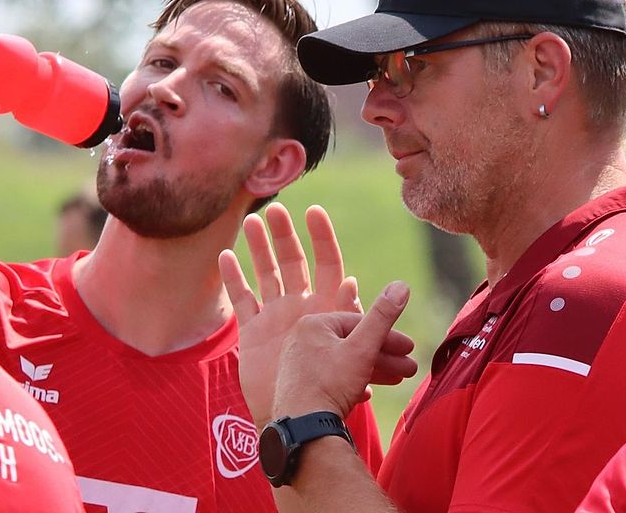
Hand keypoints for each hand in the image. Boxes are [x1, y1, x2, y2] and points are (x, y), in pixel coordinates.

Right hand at [219, 203, 357, 425]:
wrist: (302, 418)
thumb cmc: (334, 388)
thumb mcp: (360, 348)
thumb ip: (375, 318)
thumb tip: (399, 287)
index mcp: (327, 305)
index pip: (327, 262)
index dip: (322, 237)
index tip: (315, 210)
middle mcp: (301, 305)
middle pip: (293, 261)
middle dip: (284, 236)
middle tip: (274, 207)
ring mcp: (276, 317)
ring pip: (265, 274)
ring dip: (258, 249)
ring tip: (250, 221)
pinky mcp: (254, 334)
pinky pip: (243, 300)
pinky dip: (234, 279)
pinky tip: (225, 255)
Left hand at [274, 281, 418, 419]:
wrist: (301, 431)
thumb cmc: (330, 385)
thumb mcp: (363, 348)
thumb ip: (383, 316)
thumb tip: (401, 285)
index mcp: (313, 325)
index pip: (358, 324)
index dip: (389, 336)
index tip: (410, 349)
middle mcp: (300, 341)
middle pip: (351, 345)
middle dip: (385, 356)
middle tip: (410, 369)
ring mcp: (296, 366)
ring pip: (342, 363)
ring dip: (372, 370)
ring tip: (396, 380)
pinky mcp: (296, 389)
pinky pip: (329, 381)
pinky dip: (351, 385)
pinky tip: (366, 394)